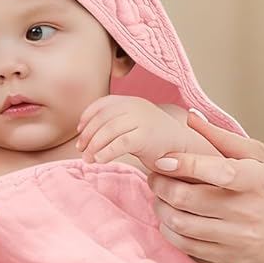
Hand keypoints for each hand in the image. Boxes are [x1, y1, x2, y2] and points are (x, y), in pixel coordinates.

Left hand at [75, 95, 203, 170]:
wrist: (184, 150)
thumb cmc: (156, 142)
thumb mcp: (134, 125)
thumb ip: (116, 123)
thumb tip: (86, 134)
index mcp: (132, 101)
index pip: (102, 104)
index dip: (87, 117)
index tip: (79, 132)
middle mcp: (136, 106)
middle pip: (102, 118)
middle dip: (87, 135)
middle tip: (81, 149)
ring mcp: (142, 119)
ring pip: (108, 130)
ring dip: (94, 146)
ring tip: (88, 158)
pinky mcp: (146, 135)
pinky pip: (119, 143)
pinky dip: (105, 152)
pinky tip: (100, 160)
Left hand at [147, 110, 263, 262]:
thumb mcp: (262, 159)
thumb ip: (224, 139)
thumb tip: (191, 117)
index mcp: (258, 181)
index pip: (219, 172)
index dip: (186, 165)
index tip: (163, 160)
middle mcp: (248, 212)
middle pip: (189, 199)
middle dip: (162, 186)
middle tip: (155, 176)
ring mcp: (237, 238)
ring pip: (182, 225)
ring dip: (161, 208)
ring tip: (160, 197)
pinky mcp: (228, 257)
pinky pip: (187, 246)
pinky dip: (170, 231)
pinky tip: (170, 219)